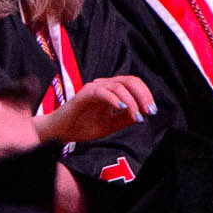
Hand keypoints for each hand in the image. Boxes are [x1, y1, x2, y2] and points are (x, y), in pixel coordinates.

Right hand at [36, 75, 157, 144]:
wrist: (60, 132)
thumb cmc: (82, 126)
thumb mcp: (110, 125)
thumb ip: (125, 119)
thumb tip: (142, 114)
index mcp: (111, 91)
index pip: (133, 84)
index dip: (146, 95)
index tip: (152, 111)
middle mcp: (103, 86)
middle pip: (130, 80)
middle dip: (143, 95)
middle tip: (149, 111)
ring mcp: (94, 88)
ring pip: (119, 86)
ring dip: (131, 101)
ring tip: (136, 116)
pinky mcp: (84, 94)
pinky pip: (102, 92)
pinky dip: (114, 99)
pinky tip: (122, 109)